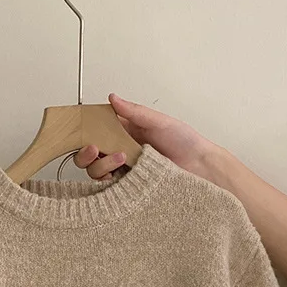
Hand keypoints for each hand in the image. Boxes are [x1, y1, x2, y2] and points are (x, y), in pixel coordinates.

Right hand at [73, 94, 214, 180]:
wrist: (201, 166)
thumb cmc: (185, 142)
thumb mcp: (159, 121)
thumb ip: (134, 111)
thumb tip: (113, 98)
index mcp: (126, 133)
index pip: (97, 132)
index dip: (87, 132)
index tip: (85, 131)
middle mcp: (122, 151)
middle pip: (90, 155)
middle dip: (86, 153)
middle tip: (94, 148)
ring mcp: (124, 170)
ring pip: (96, 171)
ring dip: (101, 164)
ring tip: (122, 158)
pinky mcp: (129, 187)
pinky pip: (108, 187)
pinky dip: (108, 181)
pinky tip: (119, 173)